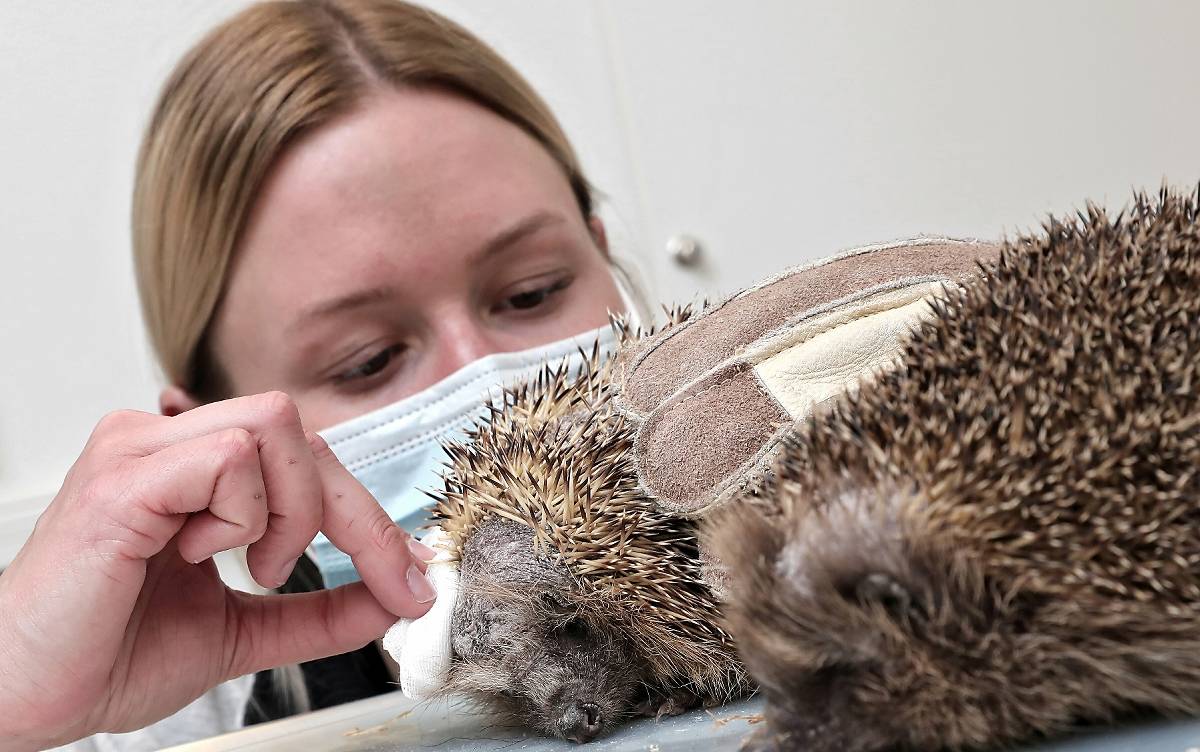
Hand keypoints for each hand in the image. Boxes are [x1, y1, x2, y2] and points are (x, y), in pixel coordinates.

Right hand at [0, 392, 434, 750]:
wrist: (25, 697)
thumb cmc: (105, 653)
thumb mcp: (243, 630)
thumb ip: (318, 611)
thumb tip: (394, 595)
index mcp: (193, 468)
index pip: (307, 454)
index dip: (369, 513)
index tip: (409, 576)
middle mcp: (167, 441)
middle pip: (303, 430)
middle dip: (357, 515)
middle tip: (377, 580)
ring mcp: (141, 449)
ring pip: (276, 426)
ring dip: (288, 512)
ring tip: (242, 566)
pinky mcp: (123, 477)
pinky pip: (229, 459)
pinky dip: (240, 516)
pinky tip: (195, 556)